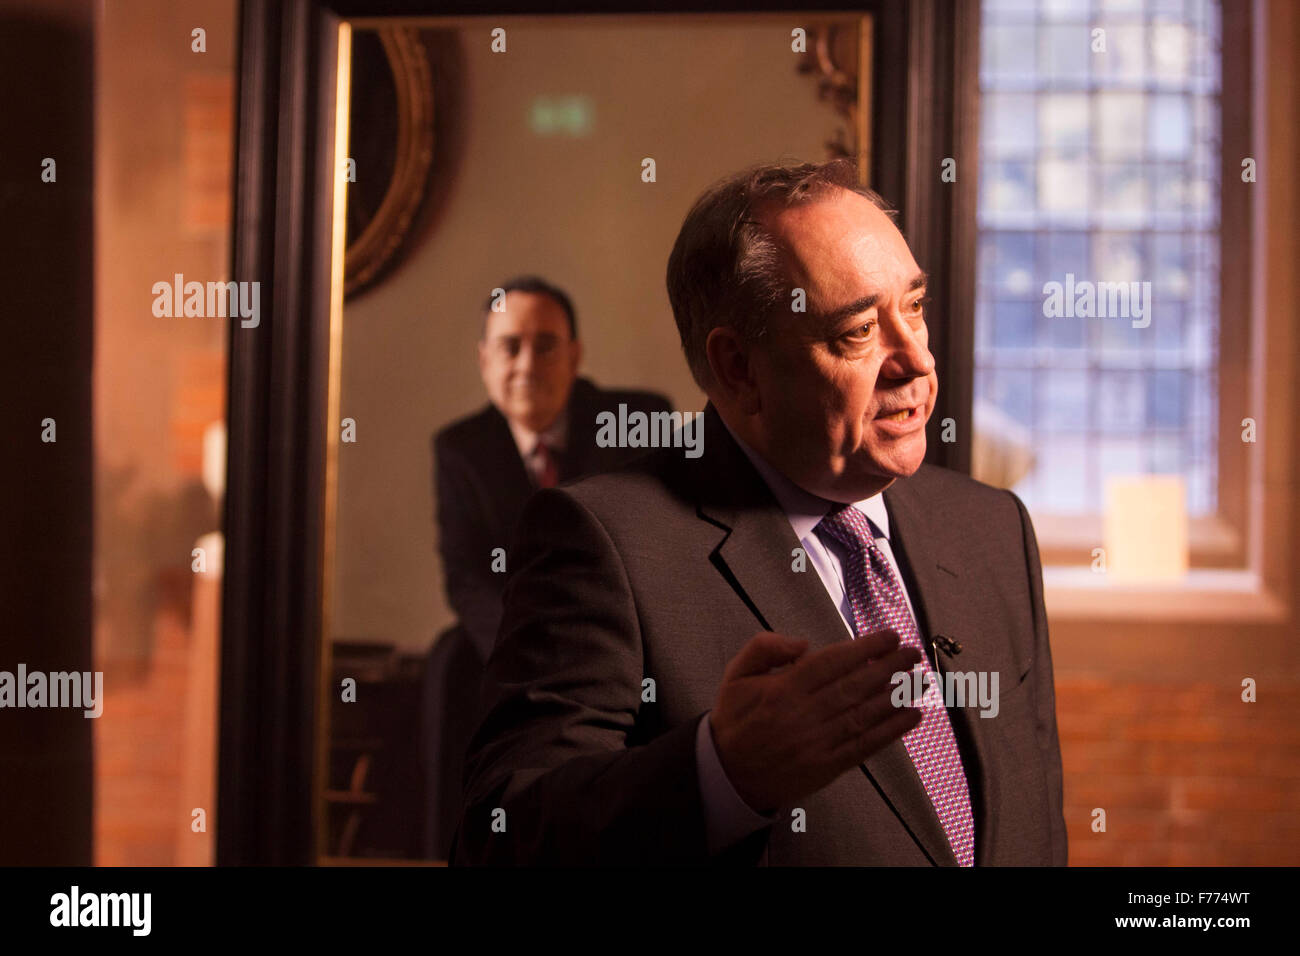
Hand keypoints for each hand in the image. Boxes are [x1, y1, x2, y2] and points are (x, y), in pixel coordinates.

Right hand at [708, 629, 922, 812]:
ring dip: (897, 695)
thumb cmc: (736, 719)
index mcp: (783, 689)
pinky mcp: (827, 766)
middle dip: (889, 667)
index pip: (833, 662)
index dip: (865, 648)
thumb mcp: (737, 674)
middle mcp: (804, 715)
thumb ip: (764, 648)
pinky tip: (911, 716)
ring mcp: (818, 743)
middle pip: (855, 685)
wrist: (728, 772)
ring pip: (864, 714)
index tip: (889, 637)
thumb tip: (803, 644)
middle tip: (913, 653)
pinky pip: (864, 746)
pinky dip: (891, 731)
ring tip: (919, 679)